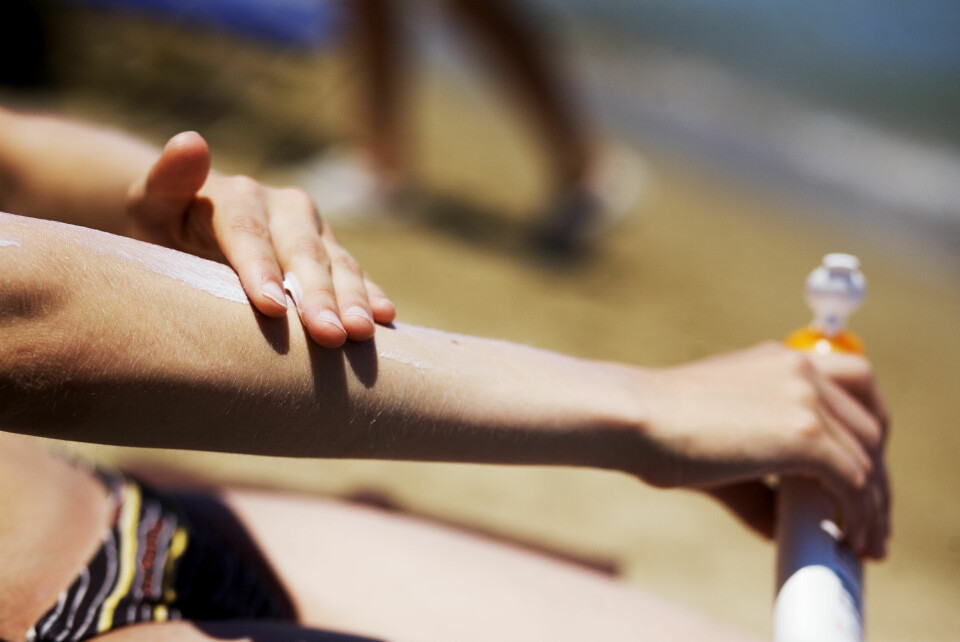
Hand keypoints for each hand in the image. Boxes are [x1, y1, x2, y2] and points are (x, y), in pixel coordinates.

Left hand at [125, 131, 395, 346]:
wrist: (194, 229)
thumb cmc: (165, 227)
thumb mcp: (151, 205)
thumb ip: (168, 179)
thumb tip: (191, 140)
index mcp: (239, 196)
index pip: (250, 234)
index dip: (261, 269)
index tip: (270, 308)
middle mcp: (285, 208)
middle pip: (303, 253)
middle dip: (318, 295)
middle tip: (330, 335)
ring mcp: (314, 232)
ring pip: (337, 264)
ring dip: (354, 299)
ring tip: (362, 333)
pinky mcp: (332, 255)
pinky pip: (356, 276)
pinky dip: (372, 295)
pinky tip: (388, 319)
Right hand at [634, 342, 888, 558]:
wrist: (635, 418)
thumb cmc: (659, 430)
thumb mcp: (721, 446)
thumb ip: (758, 480)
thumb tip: (779, 524)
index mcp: (779, 361)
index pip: (853, 385)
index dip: (864, 430)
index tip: (860, 467)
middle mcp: (799, 368)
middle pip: (870, 419)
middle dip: (875, 468)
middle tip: (867, 509)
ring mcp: (805, 397)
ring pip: (868, 454)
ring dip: (873, 501)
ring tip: (865, 537)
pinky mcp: (804, 434)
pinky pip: (854, 479)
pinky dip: (860, 513)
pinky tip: (849, 535)